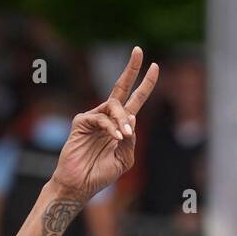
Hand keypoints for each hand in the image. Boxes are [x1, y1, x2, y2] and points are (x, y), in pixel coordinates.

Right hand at [51, 46, 158, 204]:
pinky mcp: (81, 122)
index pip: (136, 100)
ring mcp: (94, 117)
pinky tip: (115, 137)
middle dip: (131, 69)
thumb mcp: (125, 158)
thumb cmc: (102, 173)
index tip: (155, 66)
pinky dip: (110, 127)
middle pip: (121, 87)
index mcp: (122, 125)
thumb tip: (132, 118)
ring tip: (124, 136)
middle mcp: (108, 117)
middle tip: (138, 50)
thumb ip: (131, 140)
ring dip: (122, 119)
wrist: (81, 185)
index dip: (145, 84)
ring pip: (114, 106)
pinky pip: (100, 118)